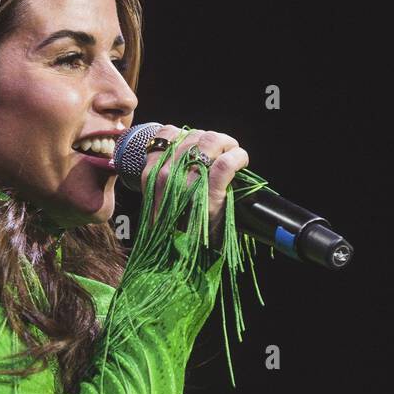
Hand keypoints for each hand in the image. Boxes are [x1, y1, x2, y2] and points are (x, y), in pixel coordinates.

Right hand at [141, 125, 249, 249]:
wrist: (183, 260)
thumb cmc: (174, 231)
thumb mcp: (160, 200)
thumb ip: (167, 176)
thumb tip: (188, 153)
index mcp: (151, 175)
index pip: (166, 134)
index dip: (187, 134)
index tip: (198, 144)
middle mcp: (166, 175)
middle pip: (193, 135)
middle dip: (212, 139)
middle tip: (224, 149)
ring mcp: (187, 182)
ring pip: (210, 141)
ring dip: (227, 143)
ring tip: (233, 153)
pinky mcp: (210, 192)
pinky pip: (226, 163)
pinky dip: (238, 157)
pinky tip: (242, 161)